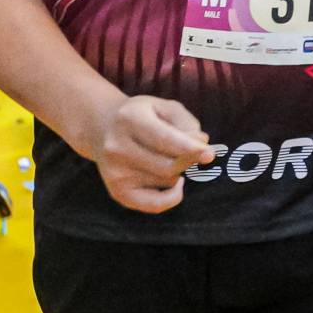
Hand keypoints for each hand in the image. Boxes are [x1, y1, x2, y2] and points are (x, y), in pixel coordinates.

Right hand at [90, 93, 212, 213]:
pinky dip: (173, 196)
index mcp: (129, 119)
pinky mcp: (117, 192)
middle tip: (199, 152)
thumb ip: (186, 123)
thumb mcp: (164, 108)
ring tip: (169, 157)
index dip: (190, 148)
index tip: (209, 154)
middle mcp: (117, 147)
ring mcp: (115, 172)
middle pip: (168, 165)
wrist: (103, 128)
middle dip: (190, 160)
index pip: (164, 139)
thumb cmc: (144, 117)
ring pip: (166, 181)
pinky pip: (155, 205)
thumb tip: (201, 144)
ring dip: (178, 171)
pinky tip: (177, 182)